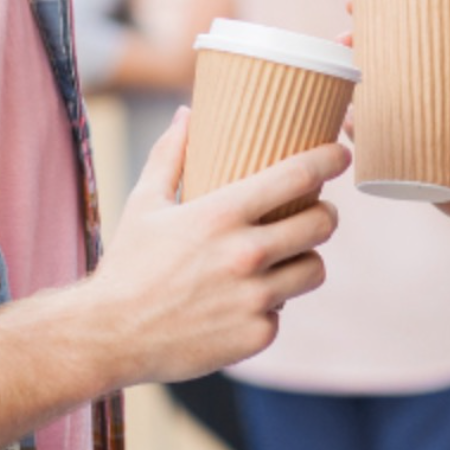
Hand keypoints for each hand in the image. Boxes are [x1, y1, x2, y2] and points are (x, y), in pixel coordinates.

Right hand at [87, 109, 348, 385]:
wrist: (109, 336)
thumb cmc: (127, 265)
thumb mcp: (144, 203)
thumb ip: (171, 156)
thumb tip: (186, 113)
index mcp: (221, 214)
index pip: (297, 176)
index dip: (328, 160)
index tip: (340, 154)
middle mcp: (245, 254)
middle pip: (321, 223)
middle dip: (325, 213)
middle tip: (316, 212)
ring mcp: (254, 298)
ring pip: (314, 268)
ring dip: (305, 259)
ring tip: (288, 257)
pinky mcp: (256, 335)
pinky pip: (284, 311)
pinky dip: (271, 304)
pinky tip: (249, 300)